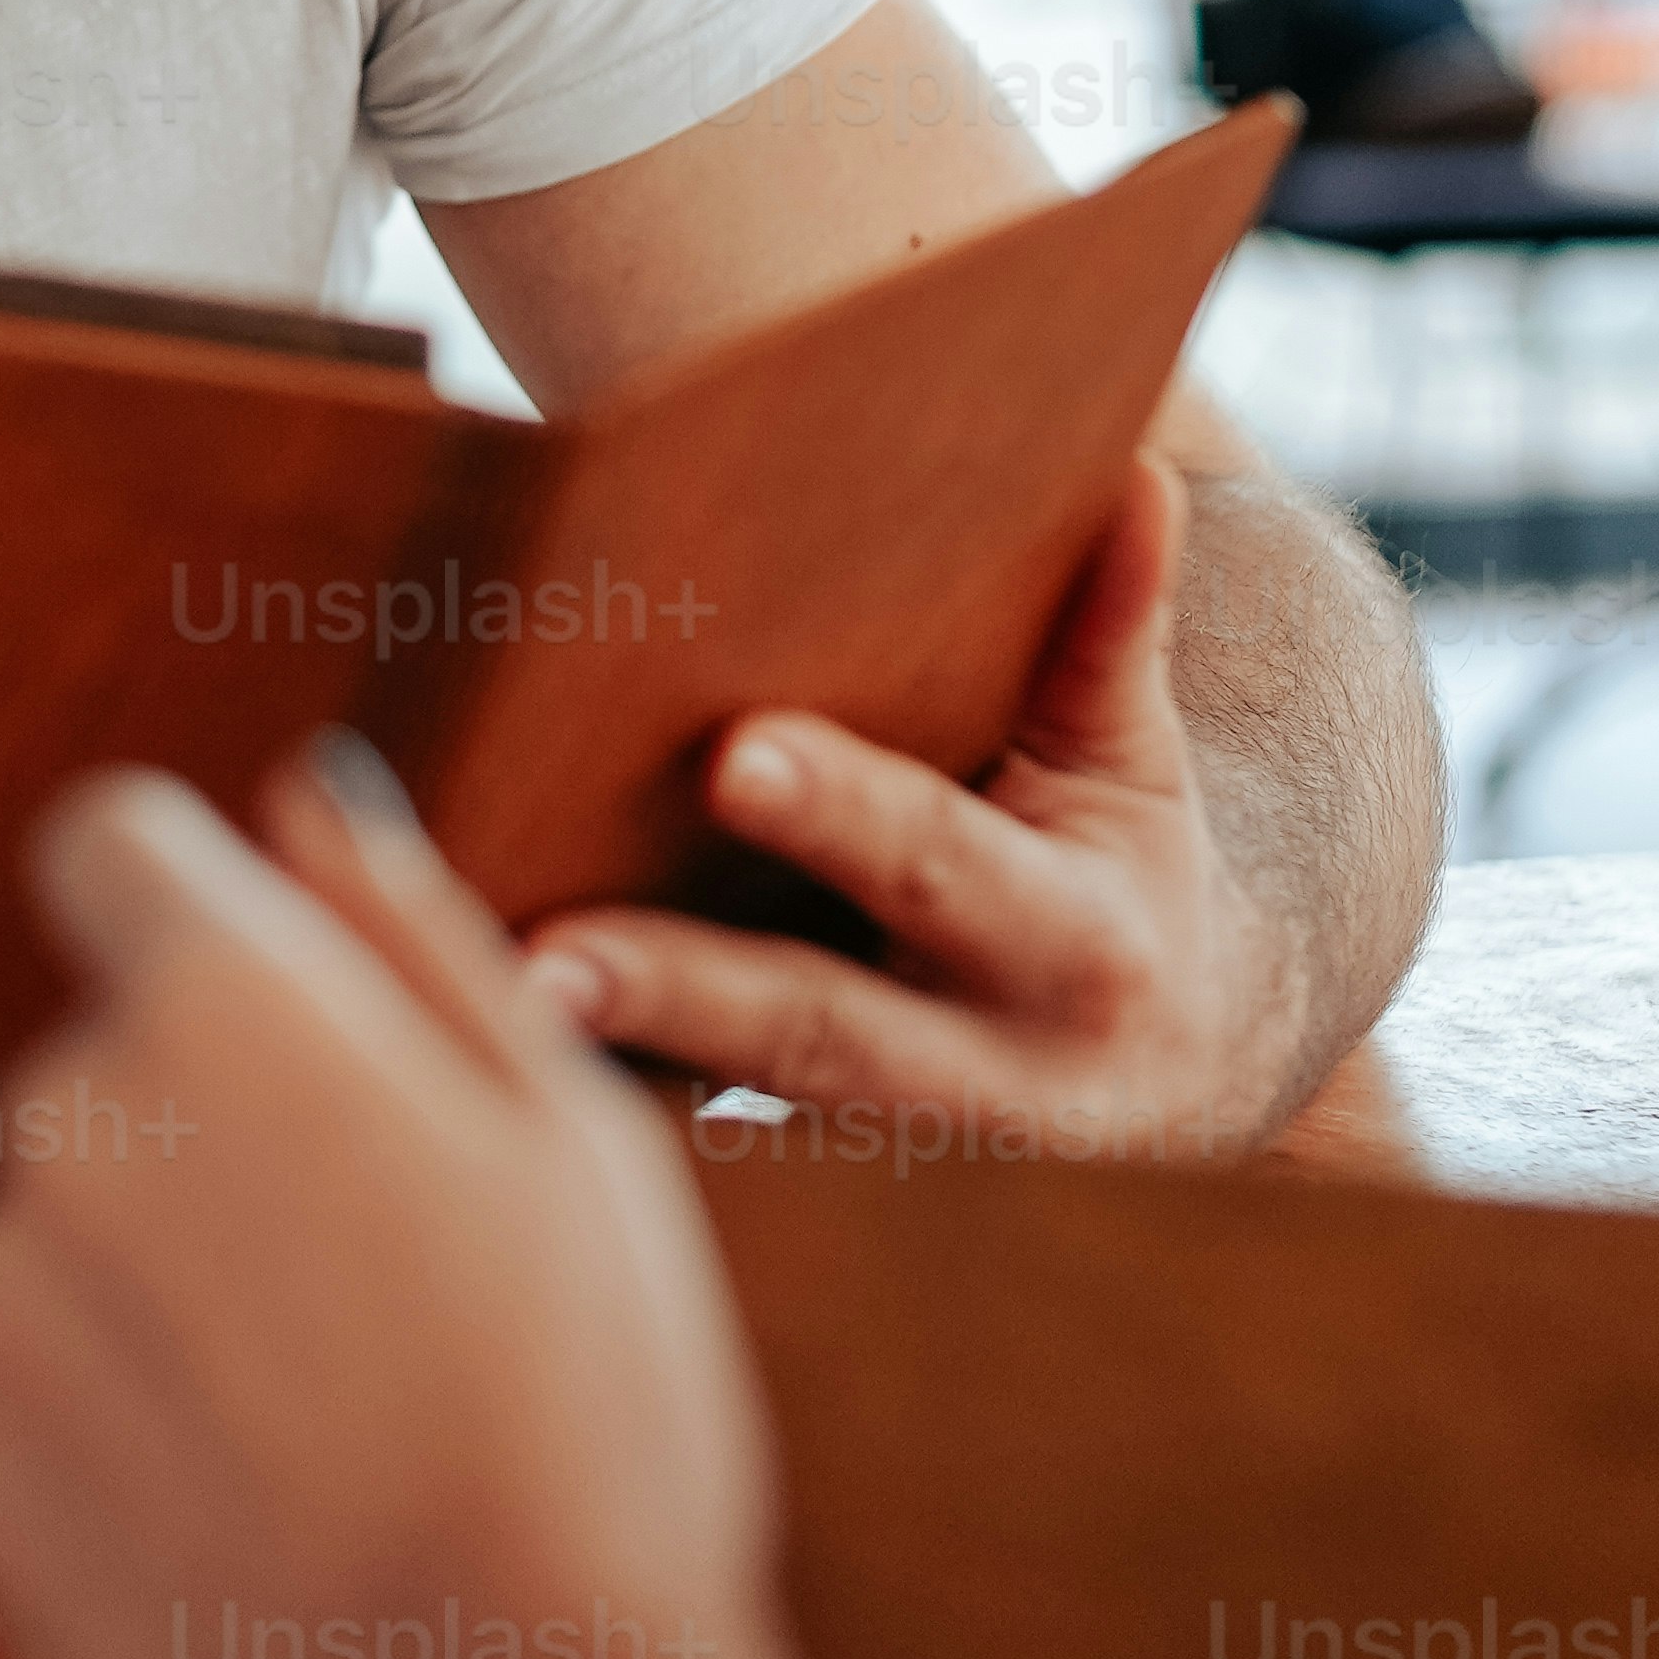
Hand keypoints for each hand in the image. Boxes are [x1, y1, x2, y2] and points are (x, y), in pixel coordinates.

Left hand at [0, 754, 1086, 1658]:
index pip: (109, 845)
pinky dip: (83, 1456)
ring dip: (141, 1318)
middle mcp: (70, 1114)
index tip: (273, 1035)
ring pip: (49, 1247)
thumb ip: (412, 939)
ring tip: (310, 1457)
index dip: (184, 919)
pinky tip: (224, 1540)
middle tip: (367, 1324)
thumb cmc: (589, 1436)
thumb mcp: (576, 1145)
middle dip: (198, 1157)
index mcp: (233, 1005)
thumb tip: (300, 792)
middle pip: (98, 1076)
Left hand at [518, 453, 1302, 1159]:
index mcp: (1076, 944)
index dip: (844, 814)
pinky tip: (476, 1051)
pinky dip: (598, 1103)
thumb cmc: (1123, 868)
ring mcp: (896, 1157)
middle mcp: (991, 1076)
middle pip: (821, 1036)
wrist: (1182, 1074)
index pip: (941, 864)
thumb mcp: (1130, 760)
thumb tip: (1134, 469)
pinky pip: (695, 1149)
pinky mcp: (817, 1189)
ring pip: (738, 1119)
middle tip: (546, 957)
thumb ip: (1112, 628)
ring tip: (484, 1010)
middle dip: (687, 996)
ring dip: (613, 1070)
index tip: (735, 757)